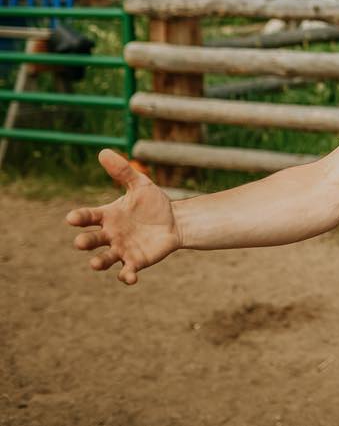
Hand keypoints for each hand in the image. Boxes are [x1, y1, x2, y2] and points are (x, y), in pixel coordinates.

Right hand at [66, 150, 180, 283]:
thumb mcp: (140, 184)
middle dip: (85, 241)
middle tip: (80, 242)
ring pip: (105, 258)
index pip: (89, 216)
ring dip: (99, 262)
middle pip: (92, 240)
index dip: (80, 217)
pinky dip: (126, 276)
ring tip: (95, 264)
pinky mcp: (136, 261)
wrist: (176, 221)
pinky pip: (127, 271)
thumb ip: (123, 171)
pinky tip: (129, 277)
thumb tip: (103, 151)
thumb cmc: (153, 204)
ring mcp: (121, 249)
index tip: (71, 218)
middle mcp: (110, 235)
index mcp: (107, 216)